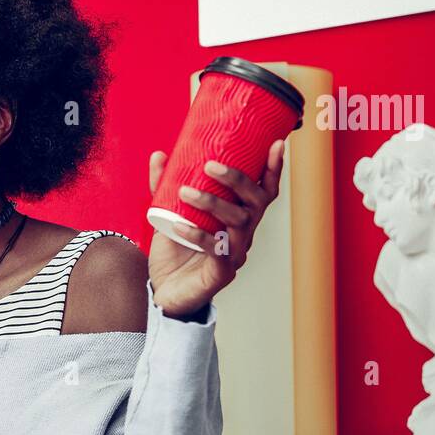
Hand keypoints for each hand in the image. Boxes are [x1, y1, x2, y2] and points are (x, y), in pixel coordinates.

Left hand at [146, 139, 285, 317]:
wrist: (166, 291)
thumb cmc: (176, 251)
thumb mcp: (169, 213)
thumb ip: (164, 186)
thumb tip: (159, 155)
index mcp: (239, 217)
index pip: (264, 191)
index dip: (273, 169)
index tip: (275, 144)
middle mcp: (244, 233)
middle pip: (255, 202)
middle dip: (237, 180)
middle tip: (210, 166)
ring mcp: (235, 252)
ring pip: (237, 222)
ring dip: (212, 203)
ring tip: (186, 192)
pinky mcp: (222, 272)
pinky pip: (215, 250)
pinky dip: (197, 235)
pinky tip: (179, 225)